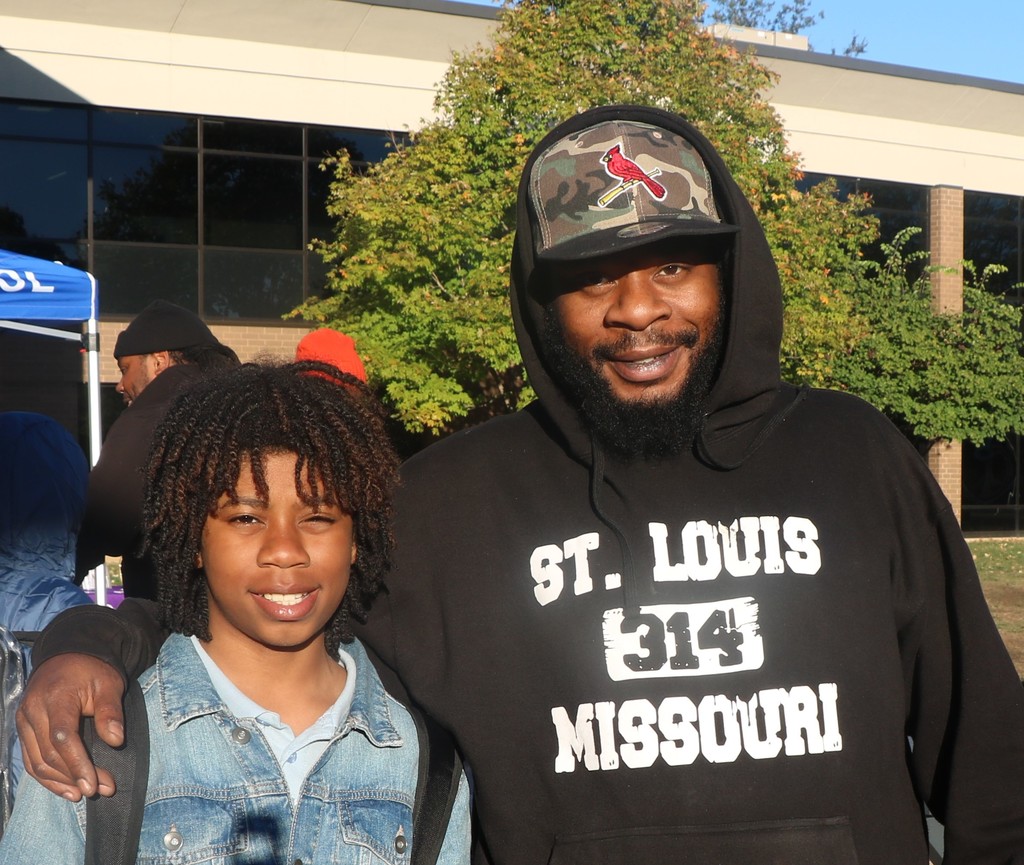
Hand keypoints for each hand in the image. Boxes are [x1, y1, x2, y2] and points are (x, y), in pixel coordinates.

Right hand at [15, 654, 124, 800]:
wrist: (67, 656)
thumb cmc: (91, 671)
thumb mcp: (109, 683)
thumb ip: (111, 711)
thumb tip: (116, 741)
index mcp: (55, 697)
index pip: (62, 738)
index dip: (78, 764)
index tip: (95, 784)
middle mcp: (33, 711)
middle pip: (49, 754)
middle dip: (75, 777)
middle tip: (102, 790)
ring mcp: (23, 721)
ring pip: (37, 762)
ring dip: (61, 782)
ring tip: (86, 794)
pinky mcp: (22, 730)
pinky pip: (31, 760)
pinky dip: (47, 778)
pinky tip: (66, 790)